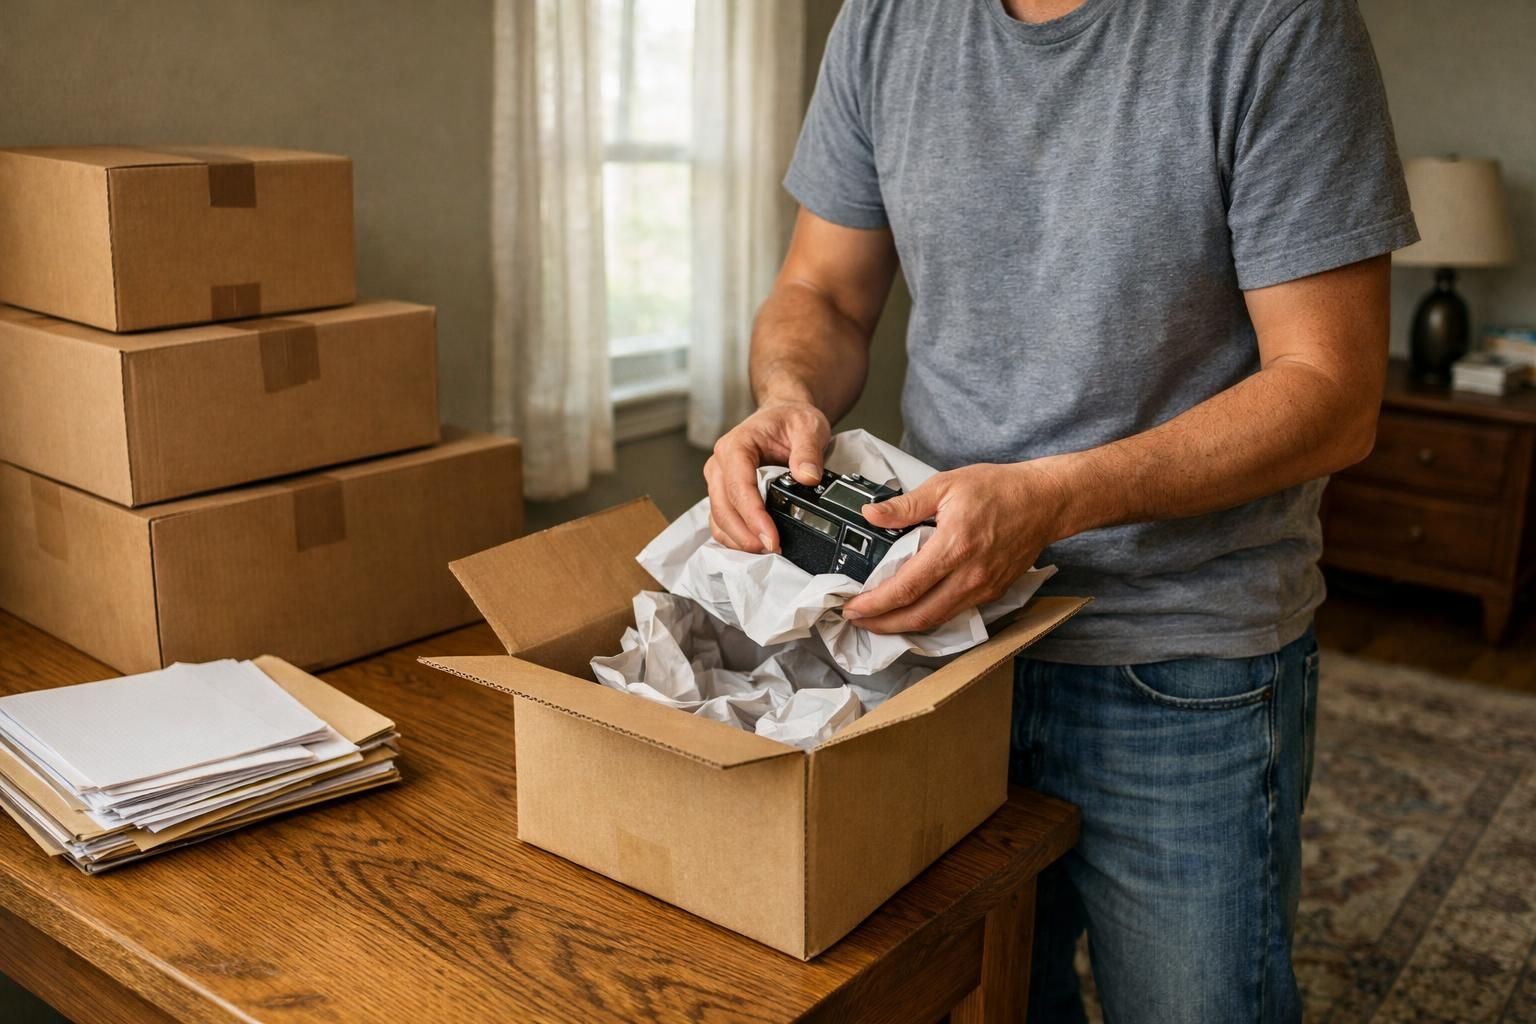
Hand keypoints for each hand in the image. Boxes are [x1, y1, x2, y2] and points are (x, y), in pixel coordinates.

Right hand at [704, 399, 830, 552]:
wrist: (783, 416)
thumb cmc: (789, 420)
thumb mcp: (807, 427)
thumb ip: (808, 451)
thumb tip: (808, 477)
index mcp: (735, 446)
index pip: (738, 486)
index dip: (753, 516)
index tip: (771, 538)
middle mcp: (719, 464)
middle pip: (723, 508)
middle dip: (746, 535)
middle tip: (773, 551)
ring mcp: (718, 481)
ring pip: (718, 519)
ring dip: (739, 540)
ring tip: (767, 553)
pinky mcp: (724, 494)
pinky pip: (722, 522)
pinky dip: (736, 538)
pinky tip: (756, 546)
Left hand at [841, 461, 1070, 633]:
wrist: (1045, 501)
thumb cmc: (998, 489)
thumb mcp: (946, 485)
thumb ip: (905, 505)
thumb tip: (871, 514)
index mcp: (954, 546)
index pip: (906, 588)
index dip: (875, 604)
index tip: (853, 607)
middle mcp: (970, 575)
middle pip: (919, 616)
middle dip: (883, 624)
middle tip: (857, 620)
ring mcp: (984, 588)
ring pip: (937, 620)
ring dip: (904, 625)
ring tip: (878, 619)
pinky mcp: (993, 592)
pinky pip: (954, 612)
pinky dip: (928, 617)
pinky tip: (911, 610)